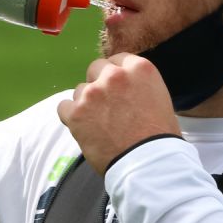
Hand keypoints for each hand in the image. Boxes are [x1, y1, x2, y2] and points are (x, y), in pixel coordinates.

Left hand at [57, 54, 180, 173]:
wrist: (147, 162)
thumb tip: (124, 88)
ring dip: (86, 103)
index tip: (116, 88)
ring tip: (99, 124)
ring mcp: (93, 92)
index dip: (115, 74)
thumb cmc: (159, 135)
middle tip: (106, 106)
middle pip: (96, 68)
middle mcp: (114, 74)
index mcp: (139, 68)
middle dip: (99, 83)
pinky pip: (64, 107)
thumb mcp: (158, 98)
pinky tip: (83, 128)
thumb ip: (138, 85)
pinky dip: (71, 117)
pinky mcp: (76, 112)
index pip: (118, 60)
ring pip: (80, 90)